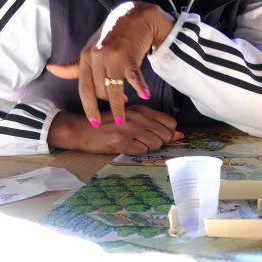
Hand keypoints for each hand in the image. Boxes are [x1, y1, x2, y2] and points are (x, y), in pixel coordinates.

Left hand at [46, 1, 173, 128]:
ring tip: (123, 118)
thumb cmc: (111, 34)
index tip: (94, 123)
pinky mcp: (130, 56)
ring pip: (114, 89)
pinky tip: (145, 95)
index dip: (89, 108)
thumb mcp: (90, 48)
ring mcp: (114, 57)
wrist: (133, 16)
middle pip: (100, 91)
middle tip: (117, 114)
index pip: (84, 89)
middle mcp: (97, 58)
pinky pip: (134, 77)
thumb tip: (52, 70)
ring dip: (119, 106)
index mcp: (86, 57)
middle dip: (107, 105)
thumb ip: (74, 65)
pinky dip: (140, 87)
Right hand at [47, 105, 183, 154]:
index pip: (170, 122)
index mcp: (141, 109)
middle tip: (145, 141)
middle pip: (165, 134)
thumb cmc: (108, 123)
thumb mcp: (131, 117)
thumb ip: (154, 123)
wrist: (81, 129)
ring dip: (149, 147)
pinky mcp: (120, 142)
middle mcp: (137, 117)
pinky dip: (139, 152)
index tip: (160, 136)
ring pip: (156, 143)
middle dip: (160, 141)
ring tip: (136, 143)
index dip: (169, 132)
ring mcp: (129, 129)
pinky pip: (142, 150)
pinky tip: (129, 147)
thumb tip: (180, 134)